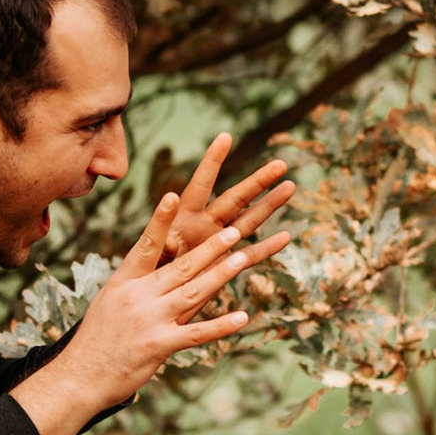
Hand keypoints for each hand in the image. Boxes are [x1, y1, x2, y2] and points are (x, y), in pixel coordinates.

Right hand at [13, 141, 289, 434]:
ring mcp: (150, 320)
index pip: (146, 245)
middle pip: (181, 266)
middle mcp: (138, 296)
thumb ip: (139, 283)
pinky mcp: (160, 345)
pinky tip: (242, 317)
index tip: (172, 194)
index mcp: (124, 281)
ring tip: (243, 258)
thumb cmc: (98, 339)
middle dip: (210, 247)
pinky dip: (220, 325)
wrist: (79, 376)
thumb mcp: (111, 302)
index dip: (161, 221)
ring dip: (220, 274)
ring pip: (192, 292)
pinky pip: (196, 333)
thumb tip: (160, 264)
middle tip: (233, 230)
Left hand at [156, 131, 293, 261]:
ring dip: (270, 205)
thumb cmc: (144, 272)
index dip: (212, 162)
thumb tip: (169, 240)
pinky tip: (286, 237)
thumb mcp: (148, 256)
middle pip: (236, 198)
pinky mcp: (225, 265)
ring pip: (250, 220)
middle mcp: (205, 225)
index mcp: (184, 217)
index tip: (225, 136)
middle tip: (281, 163)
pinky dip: (268, 248)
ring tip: (291, 186)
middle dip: (258, 181)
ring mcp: (219, 243)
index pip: (201, 185)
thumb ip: (159, 244)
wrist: (150, 297)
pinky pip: (250, 256)